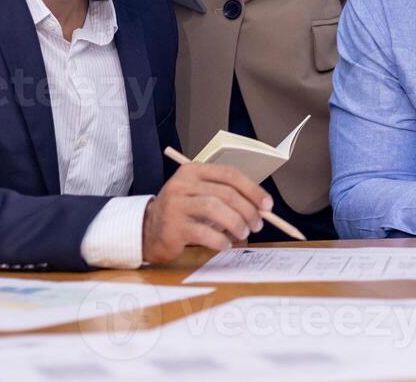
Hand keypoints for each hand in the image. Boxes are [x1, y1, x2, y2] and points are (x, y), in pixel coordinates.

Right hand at [141, 162, 271, 264]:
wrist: (148, 231)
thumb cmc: (183, 213)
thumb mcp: (201, 196)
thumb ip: (226, 197)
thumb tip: (261, 208)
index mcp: (193, 171)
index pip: (229, 174)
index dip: (252, 189)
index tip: (267, 205)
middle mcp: (182, 184)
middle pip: (224, 193)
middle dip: (247, 210)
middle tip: (257, 224)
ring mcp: (175, 205)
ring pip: (214, 208)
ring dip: (235, 223)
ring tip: (243, 233)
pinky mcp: (173, 227)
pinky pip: (204, 232)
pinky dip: (220, 240)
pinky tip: (224, 245)